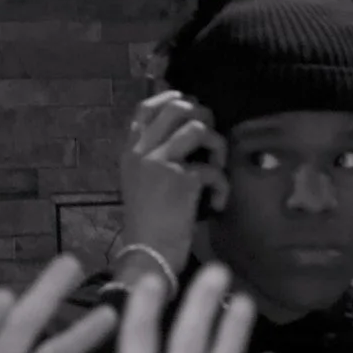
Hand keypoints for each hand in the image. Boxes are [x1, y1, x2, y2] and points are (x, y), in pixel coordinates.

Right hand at [118, 89, 225, 272]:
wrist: (148, 254)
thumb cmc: (151, 223)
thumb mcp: (143, 183)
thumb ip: (156, 156)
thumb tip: (189, 128)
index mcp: (130, 151)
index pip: (146, 108)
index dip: (173, 98)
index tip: (192, 106)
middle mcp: (141, 151)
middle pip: (177, 108)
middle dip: (203, 117)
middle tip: (211, 140)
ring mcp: (159, 162)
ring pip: (197, 128)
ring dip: (217, 146)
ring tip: (217, 169)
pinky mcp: (180, 180)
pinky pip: (213, 168)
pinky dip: (223, 186)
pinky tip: (217, 203)